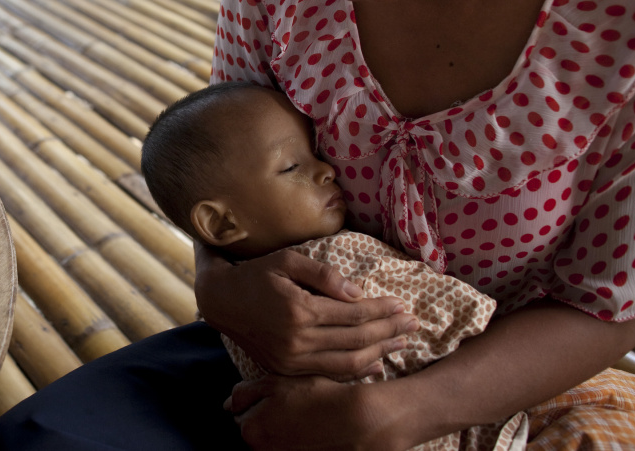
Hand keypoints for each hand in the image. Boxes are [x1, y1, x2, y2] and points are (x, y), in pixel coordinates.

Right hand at [195, 244, 417, 378]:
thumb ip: (324, 276)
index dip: (382, 310)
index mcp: (300, 310)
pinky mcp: (286, 369)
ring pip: (347, 363)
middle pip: (357, 339)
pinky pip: (329, 374)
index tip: (403, 304)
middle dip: (389, 331)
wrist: (221, 301)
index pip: (354, 313)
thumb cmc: (256, 274)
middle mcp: (297, 340)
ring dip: (379, 352)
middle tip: (413, 323)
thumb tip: (358, 292)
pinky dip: (356, 370)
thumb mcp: (288, 261)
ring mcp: (291, 359)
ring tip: (401, 342)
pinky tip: (375, 362)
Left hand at [225, 374, 406, 450]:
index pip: (241, 416)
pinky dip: (295, 441)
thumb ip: (245, 393)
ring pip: (272, 442)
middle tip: (292, 407)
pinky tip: (310, 431)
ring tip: (303, 419)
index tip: (278, 398)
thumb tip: (229, 405)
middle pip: (255, 432)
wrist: (355, 420)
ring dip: (281, 431)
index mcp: (250, 430)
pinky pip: (287, 448)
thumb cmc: (315, 398)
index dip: (258, 403)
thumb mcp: (275, 383)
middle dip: (267, 419)